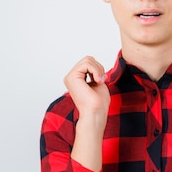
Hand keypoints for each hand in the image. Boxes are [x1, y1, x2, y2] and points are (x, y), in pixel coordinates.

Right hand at [65, 56, 109, 171]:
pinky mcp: (72, 77)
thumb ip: (95, 72)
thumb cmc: (98, 103)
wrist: (96, 113)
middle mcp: (71, 77)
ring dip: (98, 69)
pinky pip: (87, 64)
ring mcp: (70, 77)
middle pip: (88, 59)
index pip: (88, 63)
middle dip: (99, 67)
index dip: (98, 68)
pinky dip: (96, 70)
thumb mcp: (98, 82)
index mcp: (76, 79)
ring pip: (88, 60)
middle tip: (101, 80)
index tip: (102, 80)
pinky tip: (97, 81)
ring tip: (99, 81)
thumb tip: (95, 63)